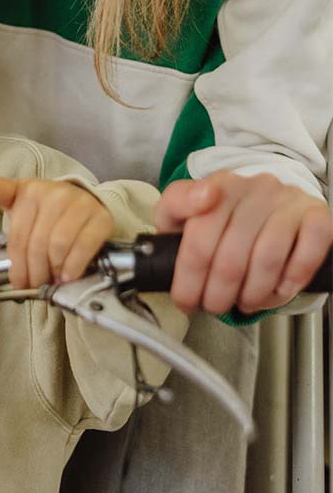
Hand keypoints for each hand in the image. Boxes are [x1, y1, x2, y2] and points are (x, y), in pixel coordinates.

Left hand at [0, 171, 113, 288]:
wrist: (83, 203)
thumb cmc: (45, 209)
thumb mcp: (19, 201)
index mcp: (30, 190)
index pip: (17, 236)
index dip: (16, 264)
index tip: (17, 282)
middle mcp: (55, 193)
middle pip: (37, 244)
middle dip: (34, 272)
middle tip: (35, 285)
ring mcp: (80, 204)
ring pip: (58, 246)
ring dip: (53, 271)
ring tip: (51, 279)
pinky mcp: (100, 218)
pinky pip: (84, 248)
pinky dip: (73, 267)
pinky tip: (68, 276)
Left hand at [155, 172, 332, 314]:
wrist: (265, 206)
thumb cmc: (219, 217)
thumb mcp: (184, 211)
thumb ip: (176, 205)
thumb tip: (202, 196)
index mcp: (219, 185)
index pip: (200, 238)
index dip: (190, 279)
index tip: (186, 300)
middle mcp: (255, 188)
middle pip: (232, 256)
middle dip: (219, 294)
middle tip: (215, 306)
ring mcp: (288, 201)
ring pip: (268, 258)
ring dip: (254, 292)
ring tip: (246, 301)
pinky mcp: (316, 214)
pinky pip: (310, 250)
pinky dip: (294, 277)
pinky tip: (281, 288)